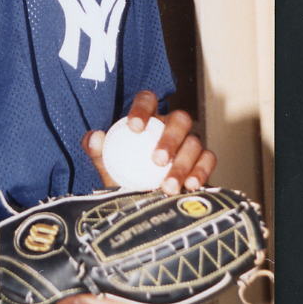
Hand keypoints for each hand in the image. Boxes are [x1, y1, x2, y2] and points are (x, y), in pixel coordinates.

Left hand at [83, 89, 216, 195]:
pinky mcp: (204, 160)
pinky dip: (201, 171)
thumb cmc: (126, 177)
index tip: (134, 128)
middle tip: (157, 160)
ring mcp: (191, 141)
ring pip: (195, 142)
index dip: (142, 108)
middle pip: (179, 119)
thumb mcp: (109, 167)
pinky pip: (208, 159)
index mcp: (148, 118)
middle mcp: (172, 125)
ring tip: (168, 186)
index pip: (148, 100)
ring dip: (183, 163)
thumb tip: (94, 137)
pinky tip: (190, 186)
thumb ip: (98, 152)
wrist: (146, 203)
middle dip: (170, 137)